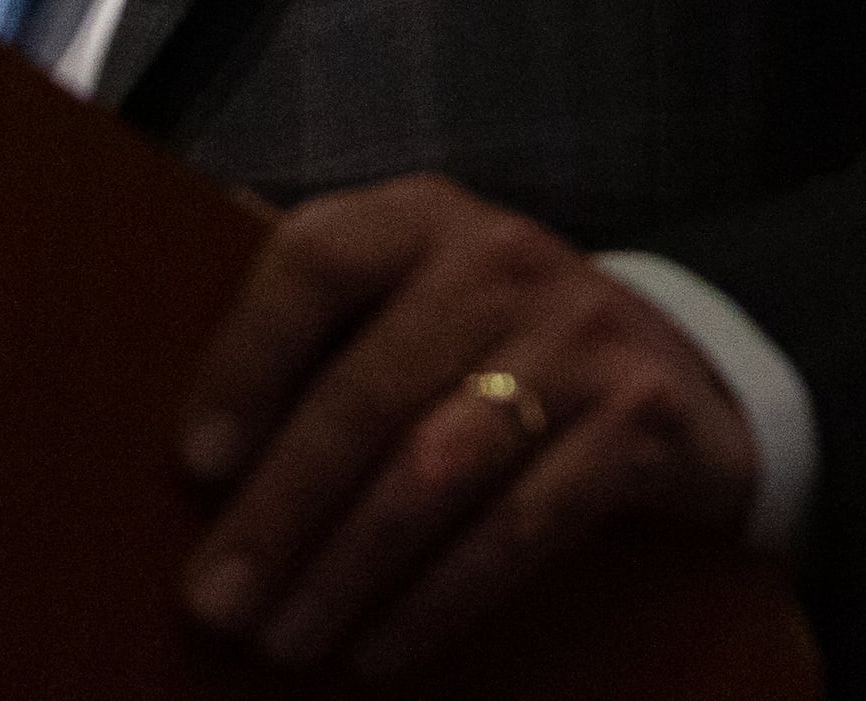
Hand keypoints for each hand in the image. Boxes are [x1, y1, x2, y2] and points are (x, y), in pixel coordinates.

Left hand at [175, 175, 757, 677]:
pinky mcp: (641, 417)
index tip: (194, 465)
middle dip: (281, 510)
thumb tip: (186, 443)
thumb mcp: (418, 301)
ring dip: (347, 568)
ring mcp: (584, 333)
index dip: (246, 359)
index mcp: (426, 217)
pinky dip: (440, 597)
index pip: (318, 258)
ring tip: (285, 640)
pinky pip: (522, 523)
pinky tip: (381, 647)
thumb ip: (321, 331)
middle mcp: (508, 256)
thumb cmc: (495, 346)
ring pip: (439, 465)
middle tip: (215, 604)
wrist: (679, 373)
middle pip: (370, 388)